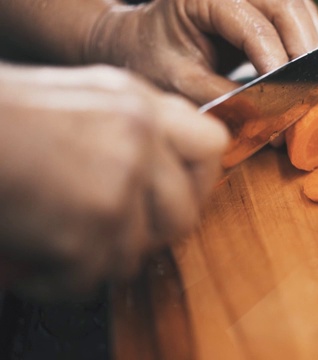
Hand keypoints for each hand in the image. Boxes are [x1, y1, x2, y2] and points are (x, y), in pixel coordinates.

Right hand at [0, 64, 228, 300]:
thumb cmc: (1, 120)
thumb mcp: (79, 99)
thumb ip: (132, 127)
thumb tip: (166, 169)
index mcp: (137, 103)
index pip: (212, 145)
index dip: (198, 181)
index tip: (177, 197)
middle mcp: (140, 138)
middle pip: (185, 214)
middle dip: (149, 235)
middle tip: (111, 232)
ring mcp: (122, 179)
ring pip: (139, 252)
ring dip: (98, 257)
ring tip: (58, 237)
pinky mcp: (97, 222)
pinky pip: (96, 277)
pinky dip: (60, 279)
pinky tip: (35, 256)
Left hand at [84, 0, 317, 104]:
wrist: (140, 40)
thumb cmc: (153, 58)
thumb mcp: (180, 83)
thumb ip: (223, 97)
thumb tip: (269, 117)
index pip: (251, 24)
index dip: (275, 59)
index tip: (291, 95)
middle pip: (285, 5)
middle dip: (305, 48)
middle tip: (315, 88)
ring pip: (298, 6)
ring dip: (314, 43)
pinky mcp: (261, 3)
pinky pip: (297, 14)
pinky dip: (310, 40)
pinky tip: (315, 67)